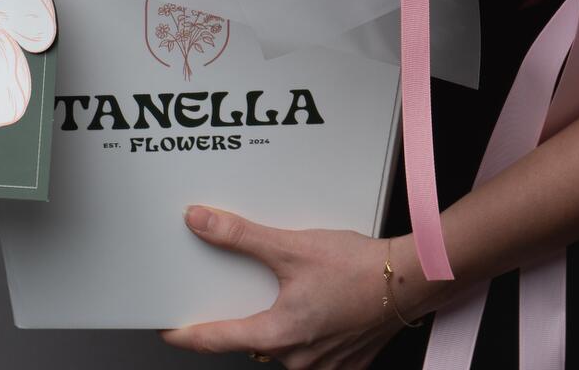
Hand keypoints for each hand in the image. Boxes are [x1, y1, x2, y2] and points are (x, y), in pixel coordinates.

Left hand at [160, 206, 425, 368]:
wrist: (409, 279)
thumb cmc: (356, 266)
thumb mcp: (291, 246)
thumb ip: (240, 236)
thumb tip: (199, 222)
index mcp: (279, 334)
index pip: (217, 340)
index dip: (188, 335)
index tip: (169, 331)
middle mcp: (298, 359)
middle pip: (252, 342)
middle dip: (239, 321)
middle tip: (233, 296)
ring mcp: (323, 366)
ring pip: (282, 348)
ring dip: (275, 324)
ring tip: (282, 292)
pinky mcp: (345, 363)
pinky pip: (311, 353)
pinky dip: (304, 331)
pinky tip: (314, 305)